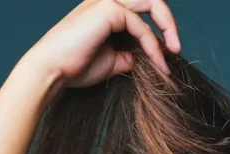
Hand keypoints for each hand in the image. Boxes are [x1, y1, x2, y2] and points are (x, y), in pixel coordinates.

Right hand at [25, 0, 180, 89]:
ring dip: (168, 27)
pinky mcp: (107, 9)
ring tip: (174, 52)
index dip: (161, 29)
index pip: (143, 8)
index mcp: (106, 9)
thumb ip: (132, 53)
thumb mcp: (114, 60)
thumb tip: (151, 56)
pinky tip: (158, 63)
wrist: (52, 71)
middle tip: (177, 49)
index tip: (169, 56)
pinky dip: (153, 46)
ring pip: (151, 3)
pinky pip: (141, 26)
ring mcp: (106, 0)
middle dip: (169, 22)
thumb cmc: (76, 68)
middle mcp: (106, 0)